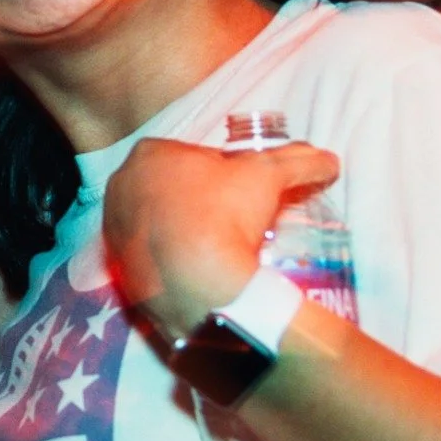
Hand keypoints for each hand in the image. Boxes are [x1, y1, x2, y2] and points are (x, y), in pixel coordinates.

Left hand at [103, 136, 338, 346]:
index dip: (222, 172)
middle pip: (172, 186)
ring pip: (158, 220)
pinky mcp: (115, 263)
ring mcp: (113, 226)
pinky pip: (148, 253)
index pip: (193, 155)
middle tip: (232, 221)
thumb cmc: (225, 216)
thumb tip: (328, 161)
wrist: (197, 286)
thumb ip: (298, 161)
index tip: (241, 193)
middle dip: (200, 199)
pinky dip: (169, 256)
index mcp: (148, 154)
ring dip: (184, 227)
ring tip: (217, 246)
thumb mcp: (268, 177)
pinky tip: (195, 266)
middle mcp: (120, 185)